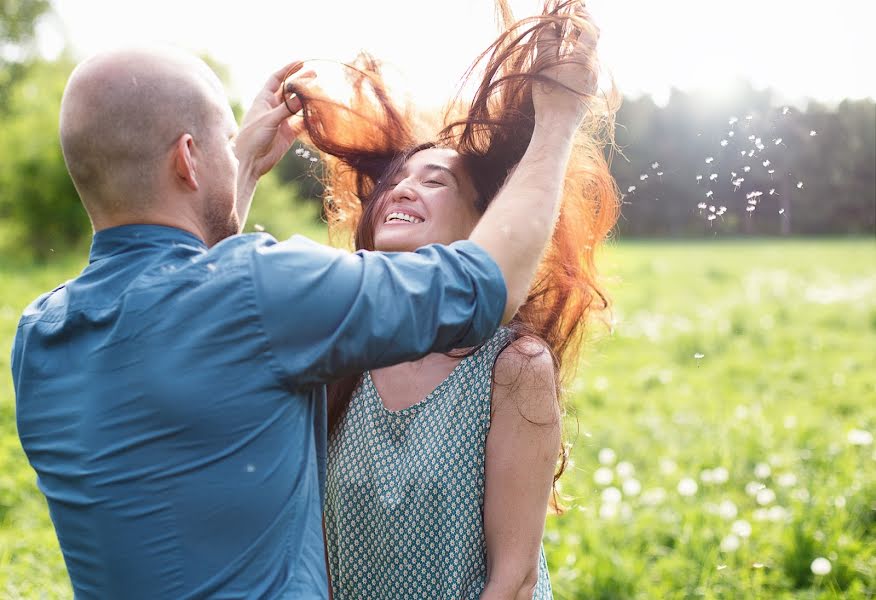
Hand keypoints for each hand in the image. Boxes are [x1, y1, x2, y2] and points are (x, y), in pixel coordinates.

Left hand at [235, 61, 313, 183]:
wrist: (250, 162)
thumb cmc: (252, 137)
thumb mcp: (269, 120)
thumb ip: (286, 109)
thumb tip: (302, 97)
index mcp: (263, 99)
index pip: (276, 79)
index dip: (288, 70)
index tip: (301, 62)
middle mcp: (273, 107)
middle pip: (289, 90)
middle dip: (301, 82)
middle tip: (315, 75)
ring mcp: (281, 120)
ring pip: (297, 106)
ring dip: (307, 100)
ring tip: (319, 93)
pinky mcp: (288, 134)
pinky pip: (301, 123)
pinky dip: (310, 118)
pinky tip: (318, 114)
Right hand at [532, 7, 599, 126]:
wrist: (557, 127)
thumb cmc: (549, 96)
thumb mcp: (543, 64)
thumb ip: (546, 40)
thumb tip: (550, 23)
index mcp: (586, 59)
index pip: (591, 28)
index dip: (583, 15)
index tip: (574, 7)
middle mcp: (594, 69)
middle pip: (592, 41)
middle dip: (581, 27)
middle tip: (570, 18)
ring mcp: (594, 81)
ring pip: (589, 55)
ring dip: (579, 43)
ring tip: (566, 37)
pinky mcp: (590, 91)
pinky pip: (587, 68)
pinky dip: (578, 58)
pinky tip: (566, 62)